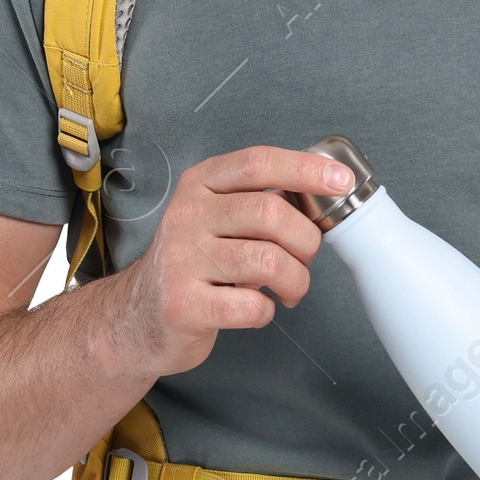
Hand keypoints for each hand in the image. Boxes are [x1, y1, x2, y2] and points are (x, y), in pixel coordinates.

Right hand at [113, 145, 352, 377]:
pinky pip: (252, 306)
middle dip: (306, 240)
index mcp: (200, 185)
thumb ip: (257, 200)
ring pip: (268, 260)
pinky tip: (257, 308)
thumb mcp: (215, 216)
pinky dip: (268, 311)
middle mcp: (187, 215)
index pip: (258, 163)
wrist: (138, 316)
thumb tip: (320, 192)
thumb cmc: (192, 263)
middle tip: (306, 258)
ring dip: (295, 280)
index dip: (305, 169)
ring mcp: (182, 260)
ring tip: (289, 289)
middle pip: (271, 212)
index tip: (341, 180)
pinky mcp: (183, 305)